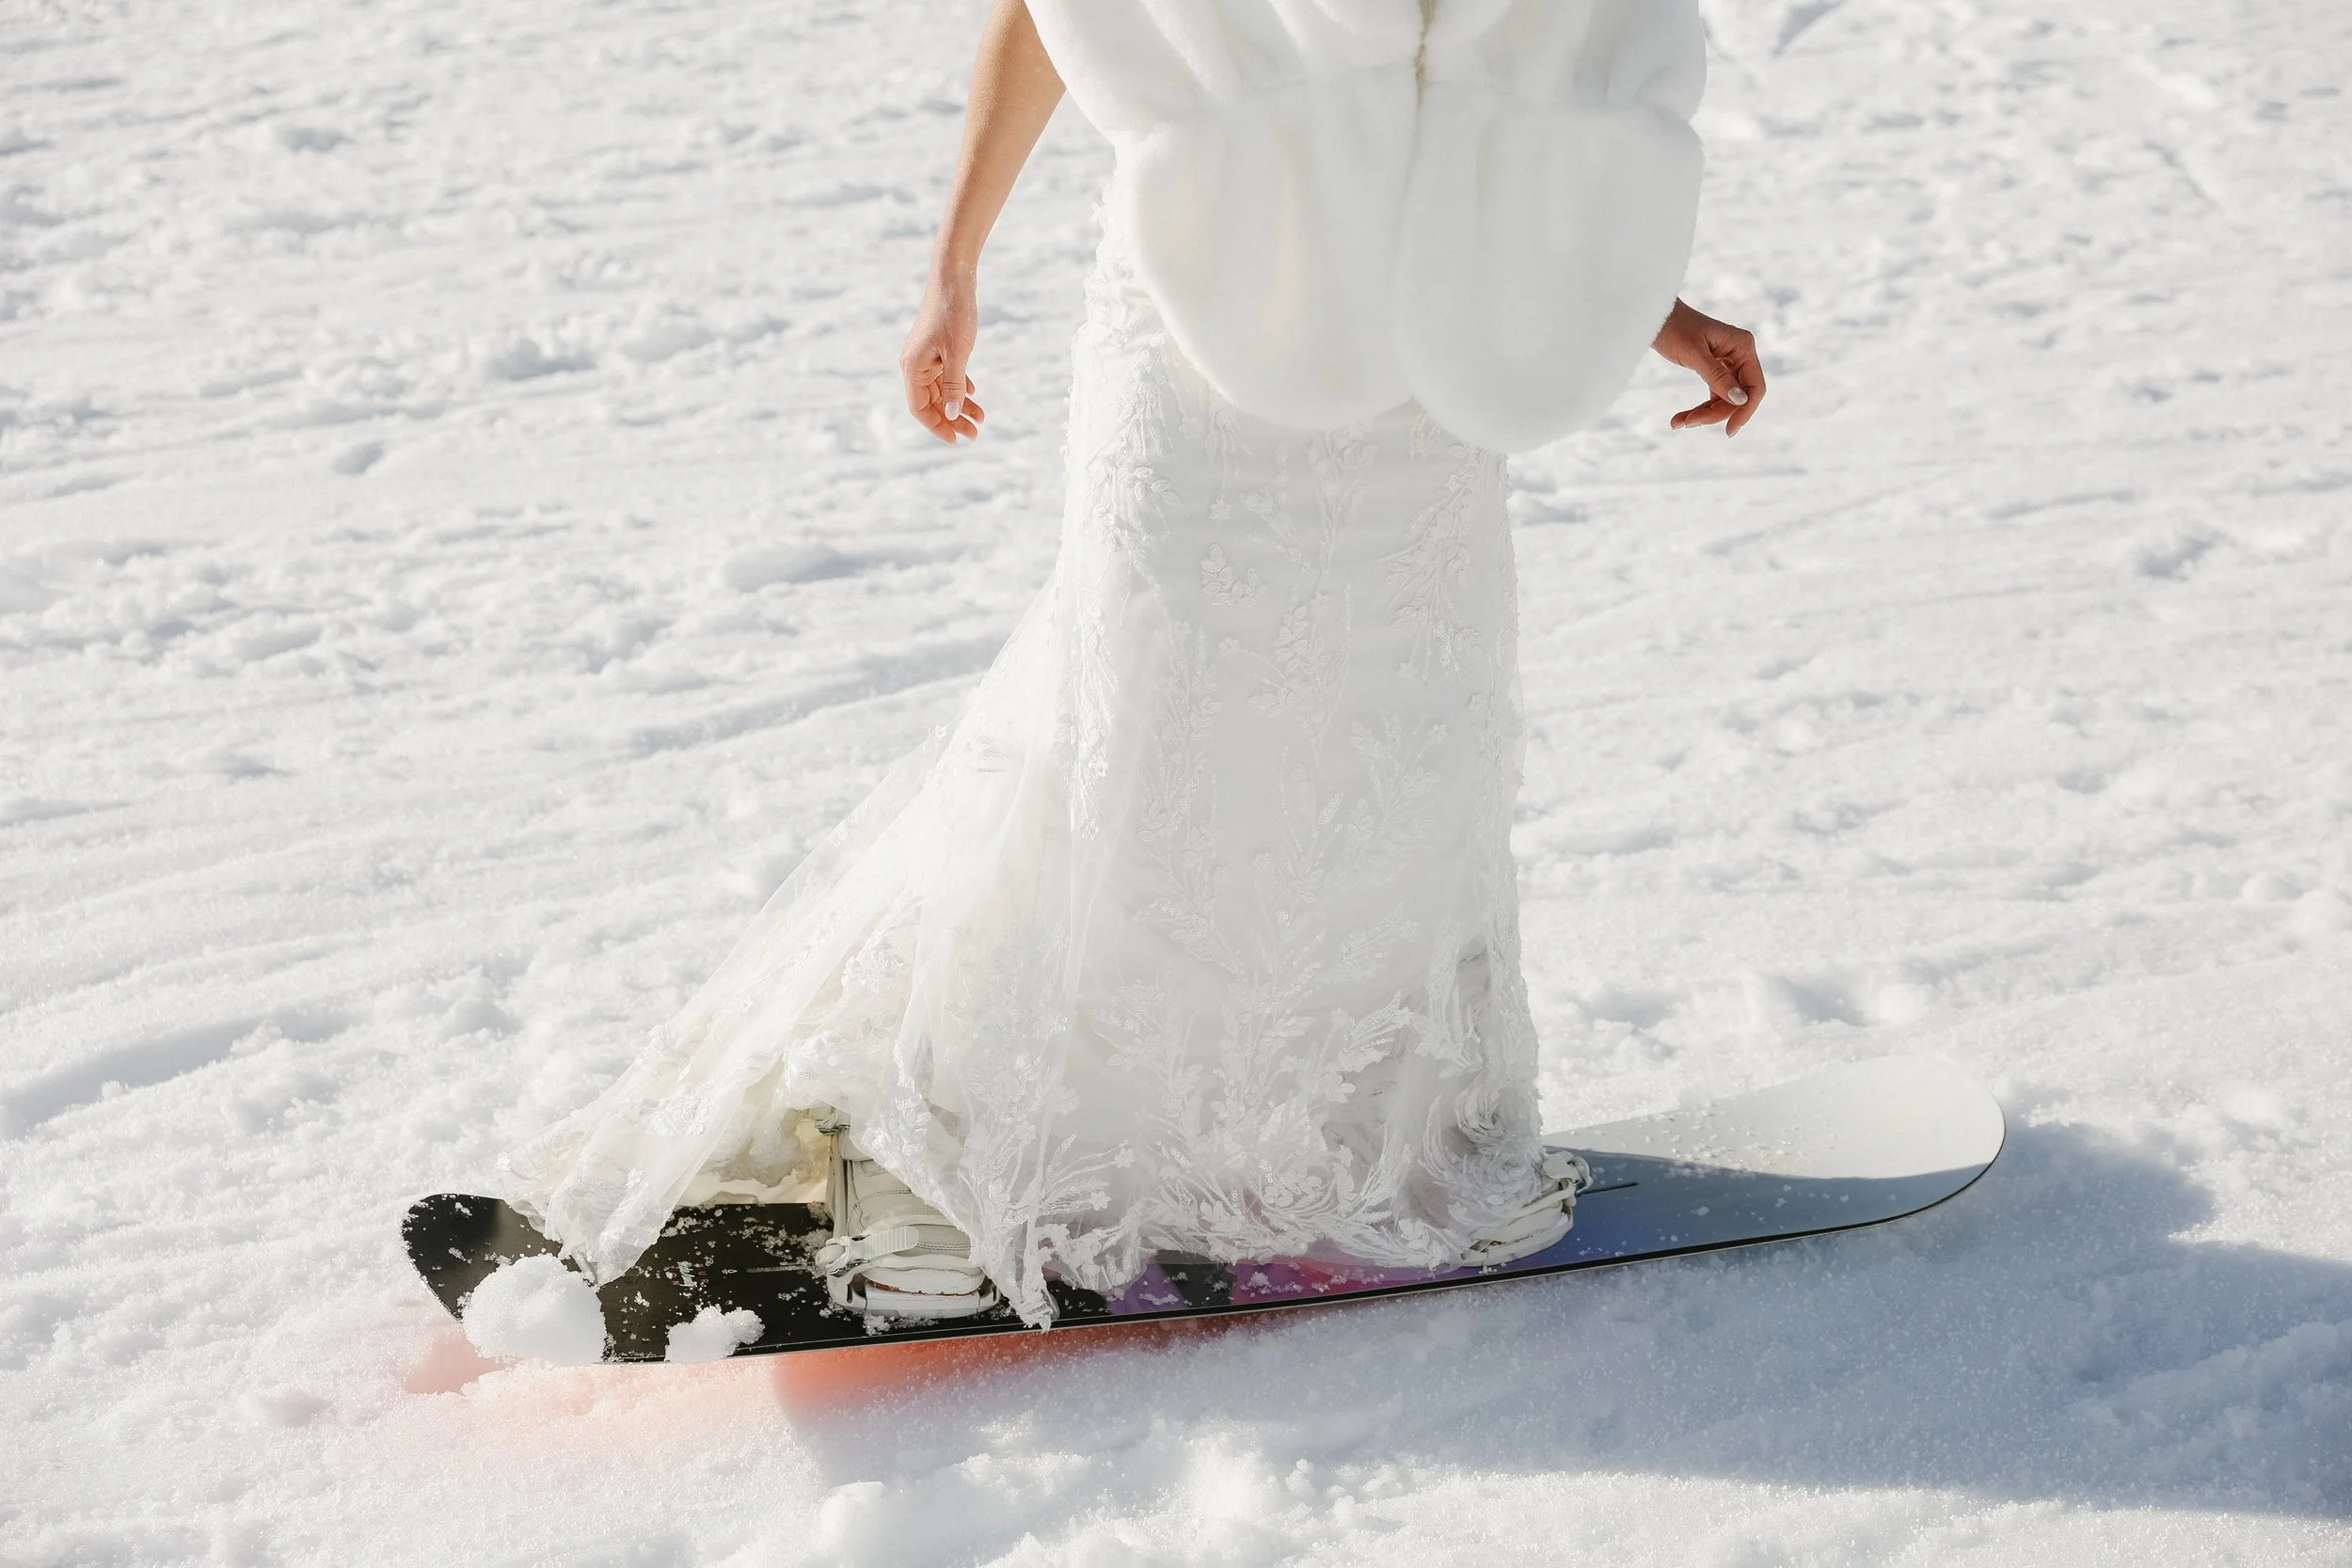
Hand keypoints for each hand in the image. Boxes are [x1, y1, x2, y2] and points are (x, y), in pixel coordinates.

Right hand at [900, 272, 986, 443]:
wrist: (954, 279)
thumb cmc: (953, 314)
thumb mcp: (958, 354)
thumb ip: (954, 386)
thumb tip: (953, 416)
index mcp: (913, 368)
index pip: (919, 409)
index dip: (937, 427)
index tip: (957, 440)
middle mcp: (915, 365)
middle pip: (932, 403)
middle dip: (953, 420)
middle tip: (976, 434)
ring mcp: (925, 357)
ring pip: (941, 390)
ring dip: (960, 405)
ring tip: (982, 418)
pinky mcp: (936, 348)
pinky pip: (945, 375)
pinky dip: (960, 386)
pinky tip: (974, 393)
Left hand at [1653, 300, 1764, 435]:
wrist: (1655, 317)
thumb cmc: (1674, 329)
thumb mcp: (1695, 354)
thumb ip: (1717, 377)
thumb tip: (1740, 400)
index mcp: (1742, 346)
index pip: (1754, 386)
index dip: (1745, 411)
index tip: (1728, 431)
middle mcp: (1740, 354)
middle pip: (1738, 397)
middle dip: (1715, 413)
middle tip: (1688, 423)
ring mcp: (1728, 362)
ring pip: (1724, 399)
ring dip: (1703, 414)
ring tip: (1678, 423)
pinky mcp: (1714, 369)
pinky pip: (1713, 395)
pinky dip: (1698, 408)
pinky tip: (1679, 419)